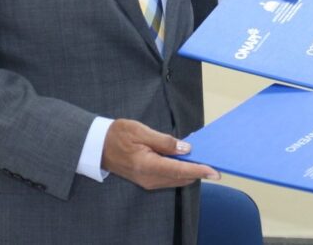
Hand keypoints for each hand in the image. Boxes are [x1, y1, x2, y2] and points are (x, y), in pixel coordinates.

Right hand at [101, 119, 219, 189]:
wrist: (98, 146)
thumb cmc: (118, 135)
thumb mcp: (141, 131)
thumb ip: (164, 141)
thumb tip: (186, 149)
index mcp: (147, 165)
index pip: (179, 170)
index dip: (199, 170)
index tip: (214, 171)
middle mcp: (149, 178)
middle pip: (181, 177)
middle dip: (198, 170)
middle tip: (212, 158)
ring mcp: (148, 181)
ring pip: (176, 179)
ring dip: (189, 170)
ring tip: (201, 157)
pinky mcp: (147, 180)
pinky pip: (169, 177)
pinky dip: (180, 170)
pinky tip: (184, 159)